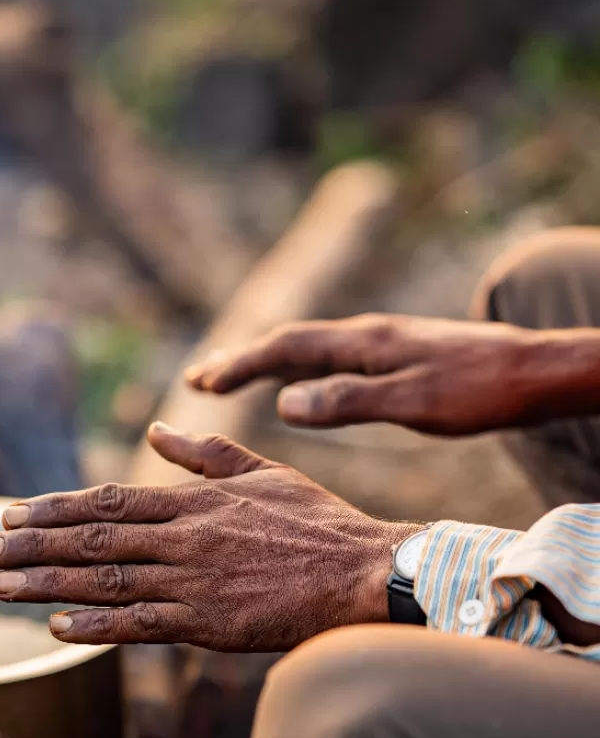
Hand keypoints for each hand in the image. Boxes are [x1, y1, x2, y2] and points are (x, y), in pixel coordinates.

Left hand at [0, 423, 420, 649]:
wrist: (365, 572)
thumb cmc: (319, 524)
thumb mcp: (263, 472)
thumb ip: (205, 454)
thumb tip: (159, 428)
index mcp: (194, 500)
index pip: (108, 501)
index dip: (55, 508)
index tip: (11, 512)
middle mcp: (184, 536)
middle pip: (92, 539)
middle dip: (31, 544)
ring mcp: (194, 580)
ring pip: (105, 579)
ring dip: (47, 583)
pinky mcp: (209, 622)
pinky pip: (141, 625)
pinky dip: (97, 626)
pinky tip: (57, 630)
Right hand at [184, 314, 577, 435]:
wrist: (540, 371)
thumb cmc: (481, 391)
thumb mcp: (413, 403)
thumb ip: (349, 401)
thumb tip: (283, 402)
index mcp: (366, 342)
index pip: (288, 347)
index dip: (241, 365)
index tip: (203, 384)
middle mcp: (369, 334)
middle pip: (291, 342)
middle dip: (241, 360)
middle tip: (197, 379)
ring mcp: (383, 343)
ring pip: (310, 348)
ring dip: (266, 362)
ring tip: (231, 379)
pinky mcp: (398, 356)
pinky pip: (331, 358)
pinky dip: (299, 367)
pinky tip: (299, 383)